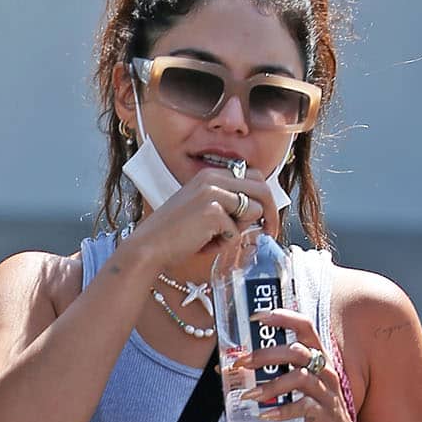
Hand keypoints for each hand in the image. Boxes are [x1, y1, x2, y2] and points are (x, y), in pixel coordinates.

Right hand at [129, 168, 281, 270]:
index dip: (265, 199)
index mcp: (211, 175)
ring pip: (253, 210)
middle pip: (261, 188)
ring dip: (238, 231)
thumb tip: (258, 212)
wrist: (149, 246)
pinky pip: (237, 232)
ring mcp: (213, 193)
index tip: (267, 219)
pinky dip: (223, 244)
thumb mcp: (203, 209)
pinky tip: (203, 244)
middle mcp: (213, 178)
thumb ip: (227, 204)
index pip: (253, 177)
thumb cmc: (175, 235)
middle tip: (271, 232)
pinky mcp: (213, 211)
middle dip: (272, 212)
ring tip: (213, 238)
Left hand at [230, 307, 364, 421]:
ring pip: (299, 378)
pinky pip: (302, 406)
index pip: (304, 326)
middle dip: (265, 354)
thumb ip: (272, 373)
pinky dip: (281, 410)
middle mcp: (324, 369)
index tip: (256, 317)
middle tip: (241, 363)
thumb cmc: (312, 409)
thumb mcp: (296, 386)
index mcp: (317, 356)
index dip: (282, 317)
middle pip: (296, 351)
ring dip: (270, 385)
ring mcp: (326, 390)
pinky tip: (264, 414)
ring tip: (248, 395)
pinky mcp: (325, 412)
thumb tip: (228, 368)